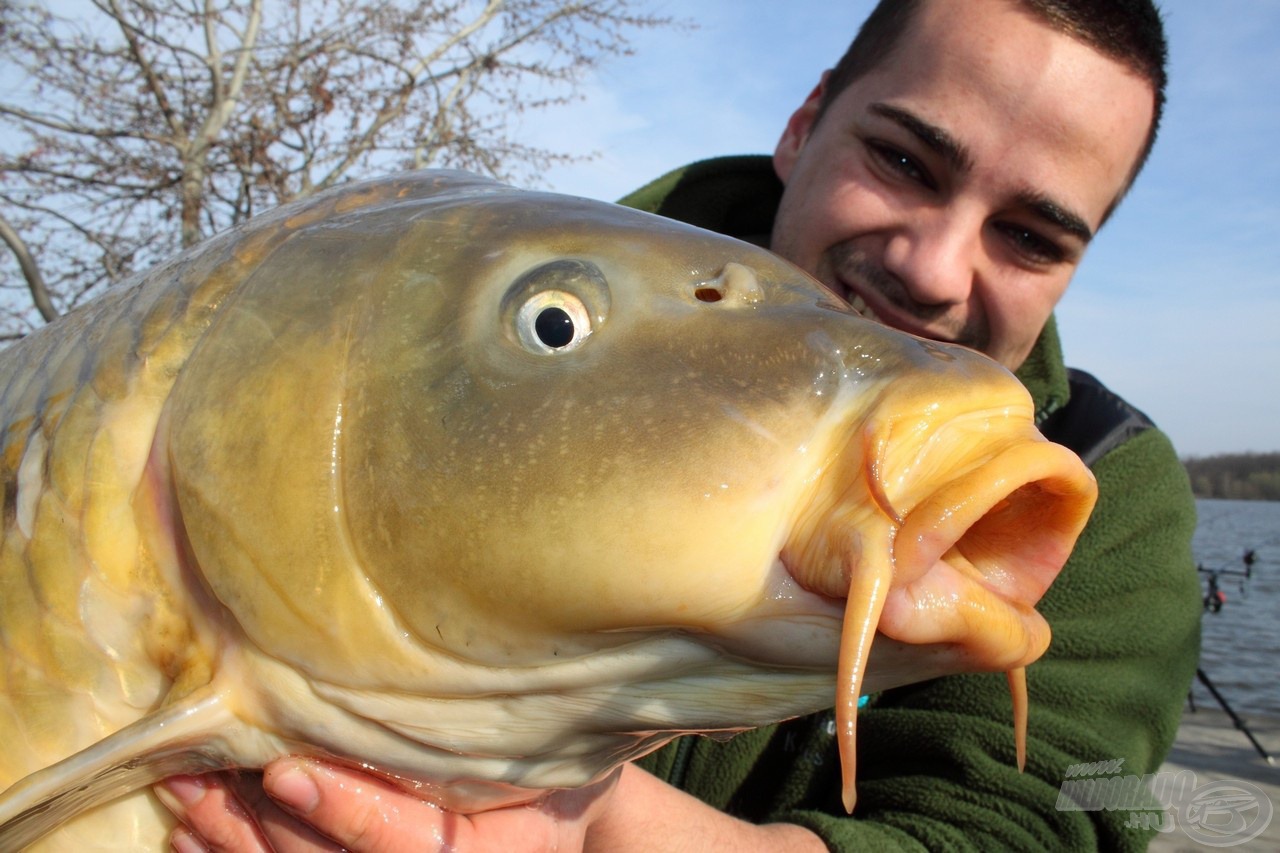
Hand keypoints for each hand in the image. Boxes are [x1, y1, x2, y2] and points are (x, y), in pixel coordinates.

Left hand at [155, 759, 619, 852]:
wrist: (555, 814)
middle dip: (254, 824)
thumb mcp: (524, 754)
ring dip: (230, 839)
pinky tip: (190, 834)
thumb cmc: (544, 771)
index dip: (340, 810)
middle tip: (199, 776)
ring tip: (183, 792)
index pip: (400, 842)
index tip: (284, 770)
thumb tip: (381, 700)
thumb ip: (461, 745)